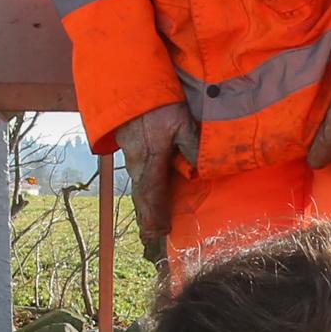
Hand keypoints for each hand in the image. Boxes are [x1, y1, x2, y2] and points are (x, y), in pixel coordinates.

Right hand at [114, 103, 195, 266]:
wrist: (130, 90)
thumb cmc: (158, 106)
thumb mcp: (180, 122)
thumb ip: (191, 144)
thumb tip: (200, 169)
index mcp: (151, 160)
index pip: (153, 194)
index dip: (156, 215)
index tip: (162, 232)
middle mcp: (138, 165)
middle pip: (143, 199)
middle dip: (147, 220)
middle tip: (152, 241)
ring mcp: (133, 160)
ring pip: (139, 191)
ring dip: (143, 211)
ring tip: (148, 230)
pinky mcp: (132, 155)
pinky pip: (137, 182)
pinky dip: (142, 197)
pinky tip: (145, 203)